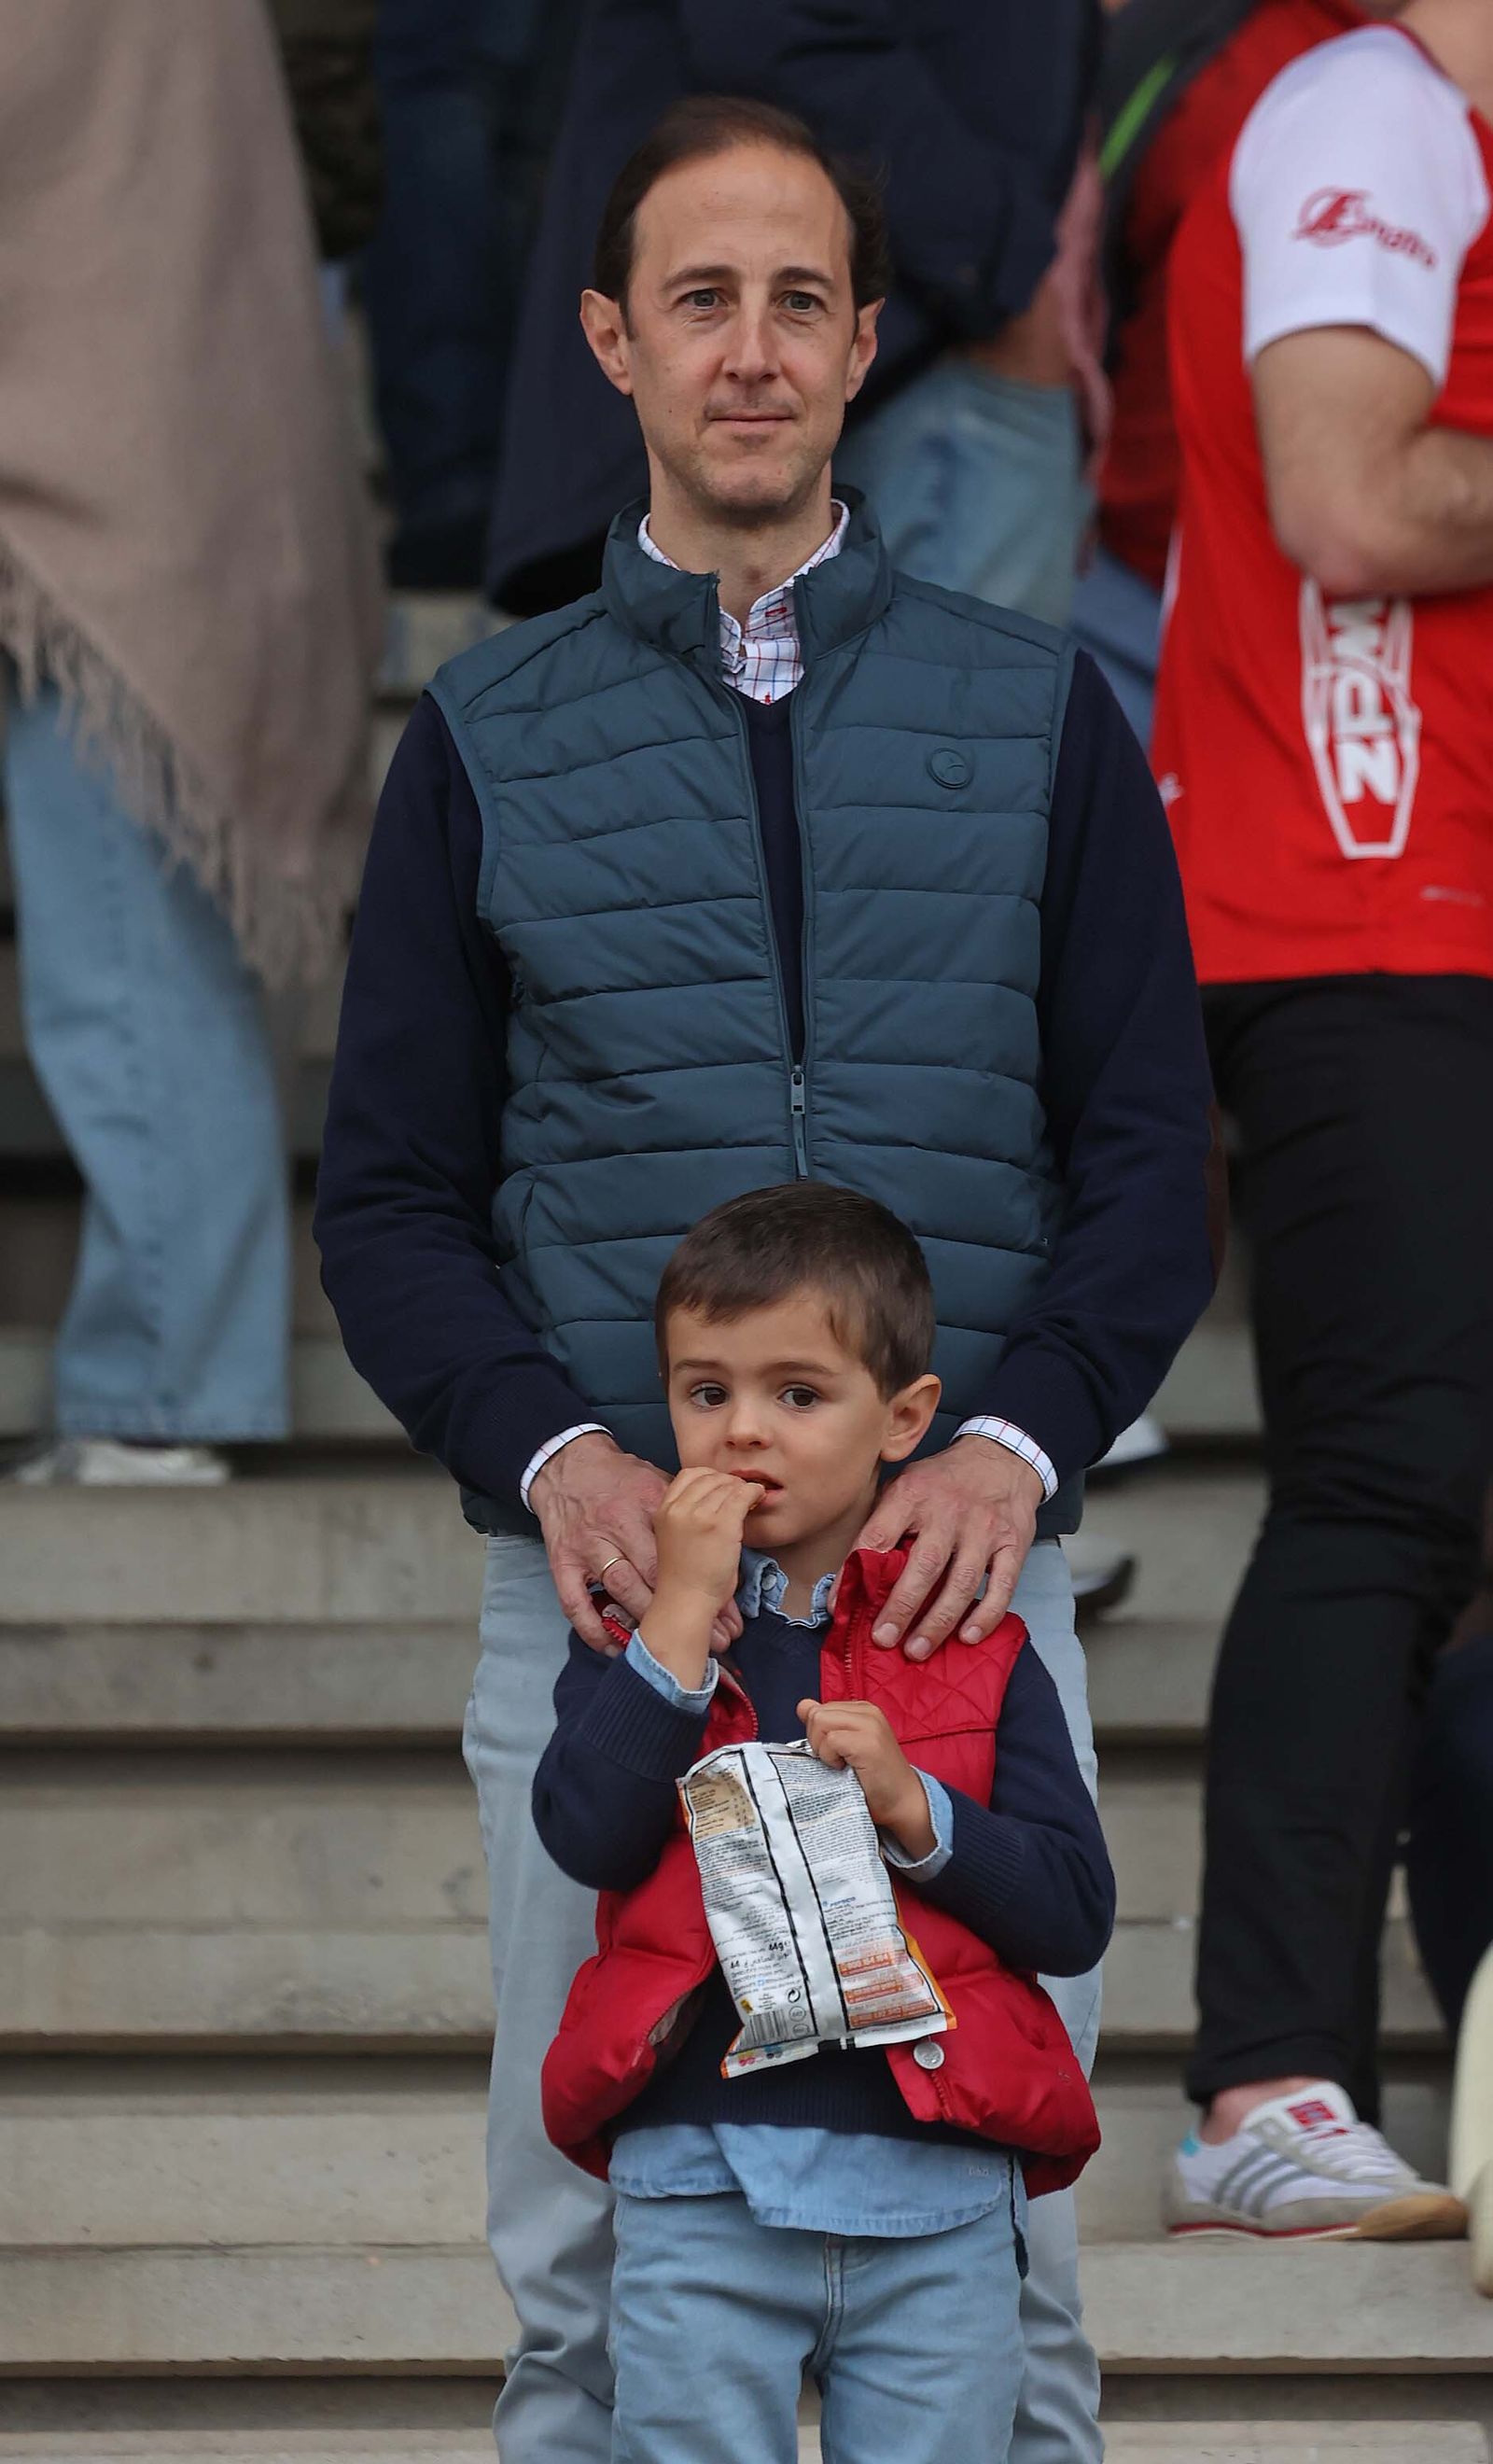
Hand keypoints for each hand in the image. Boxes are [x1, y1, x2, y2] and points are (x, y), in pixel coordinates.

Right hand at [529, 1434, 745, 1657]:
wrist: (567, 1465)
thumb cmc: (619, 1477)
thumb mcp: (657, 1481)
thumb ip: (689, 1507)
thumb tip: (731, 1533)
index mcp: (647, 1504)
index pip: (682, 1549)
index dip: (707, 1584)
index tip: (728, 1614)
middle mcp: (617, 1525)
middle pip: (655, 1574)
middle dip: (686, 1610)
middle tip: (714, 1639)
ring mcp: (588, 1545)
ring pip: (621, 1589)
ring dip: (648, 1620)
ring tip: (674, 1645)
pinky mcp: (563, 1562)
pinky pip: (576, 1604)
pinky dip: (594, 1630)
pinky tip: (614, 1646)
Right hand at [652, 1466, 764, 1612]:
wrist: (685, 1602)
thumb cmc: (684, 1577)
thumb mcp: (675, 1537)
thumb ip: (688, 1515)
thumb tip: (718, 1497)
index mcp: (664, 1510)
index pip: (688, 1475)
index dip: (709, 1477)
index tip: (721, 1487)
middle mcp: (679, 1508)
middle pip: (709, 1477)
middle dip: (727, 1482)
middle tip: (739, 1493)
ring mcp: (700, 1515)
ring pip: (727, 1485)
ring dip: (741, 1488)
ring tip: (750, 1498)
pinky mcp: (722, 1524)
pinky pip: (743, 1496)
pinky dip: (754, 1493)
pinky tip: (758, 1498)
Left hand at [796, 1698, 933, 1859]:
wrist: (902, 1801)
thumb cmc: (873, 1777)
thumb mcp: (846, 1744)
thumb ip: (826, 1723)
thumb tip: (802, 1706)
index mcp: (862, 1710)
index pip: (818, 1709)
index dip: (817, 1734)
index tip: (834, 1752)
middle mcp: (868, 1712)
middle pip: (816, 1714)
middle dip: (816, 1741)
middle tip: (837, 1760)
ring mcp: (870, 1725)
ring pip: (819, 1722)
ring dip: (823, 1749)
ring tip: (842, 1763)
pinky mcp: (869, 1743)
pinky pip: (831, 1740)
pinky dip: (830, 1758)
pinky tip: (846, 1769)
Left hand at [848, 1436, 1043, 1660]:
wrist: (1002, 1456)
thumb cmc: (944, 1479)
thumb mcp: (905, 1483)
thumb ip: (883, 1521)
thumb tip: (851, 1571)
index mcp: (912, 1494)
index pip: (878, 1536)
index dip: (856, 1573)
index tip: (840, 1606)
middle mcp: (948, 1512)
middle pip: (923, 1566)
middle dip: (901, 1608)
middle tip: (883, 1639)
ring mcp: (984, 1530)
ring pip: (961, 1583)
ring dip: (938, 1622)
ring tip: (917, 1649)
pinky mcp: (1013, 1545)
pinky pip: (1002, 1587)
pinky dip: (986, 1616)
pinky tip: (967, 1637)